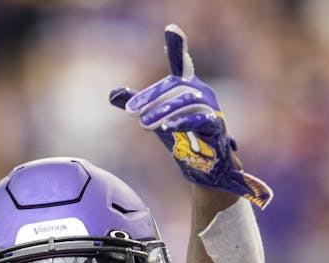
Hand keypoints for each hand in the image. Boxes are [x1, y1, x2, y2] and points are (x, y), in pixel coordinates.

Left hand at [109, 24, 272, 208]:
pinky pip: (200, 120)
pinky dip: (182, 122)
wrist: (203, 166)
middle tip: (131, 112)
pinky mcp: (216, 127)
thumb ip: (137, 104)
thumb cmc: (182, 137)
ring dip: (162, 111)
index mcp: (188, 86)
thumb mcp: (156, 116)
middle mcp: (202, 92)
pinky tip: (165, 128)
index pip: (181, 63)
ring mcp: (211, 108)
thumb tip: (112, 93)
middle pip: (175, 86)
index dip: (177, 47)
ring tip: (143, 124)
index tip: (171, 30)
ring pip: (186, 101)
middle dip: (151, 97)